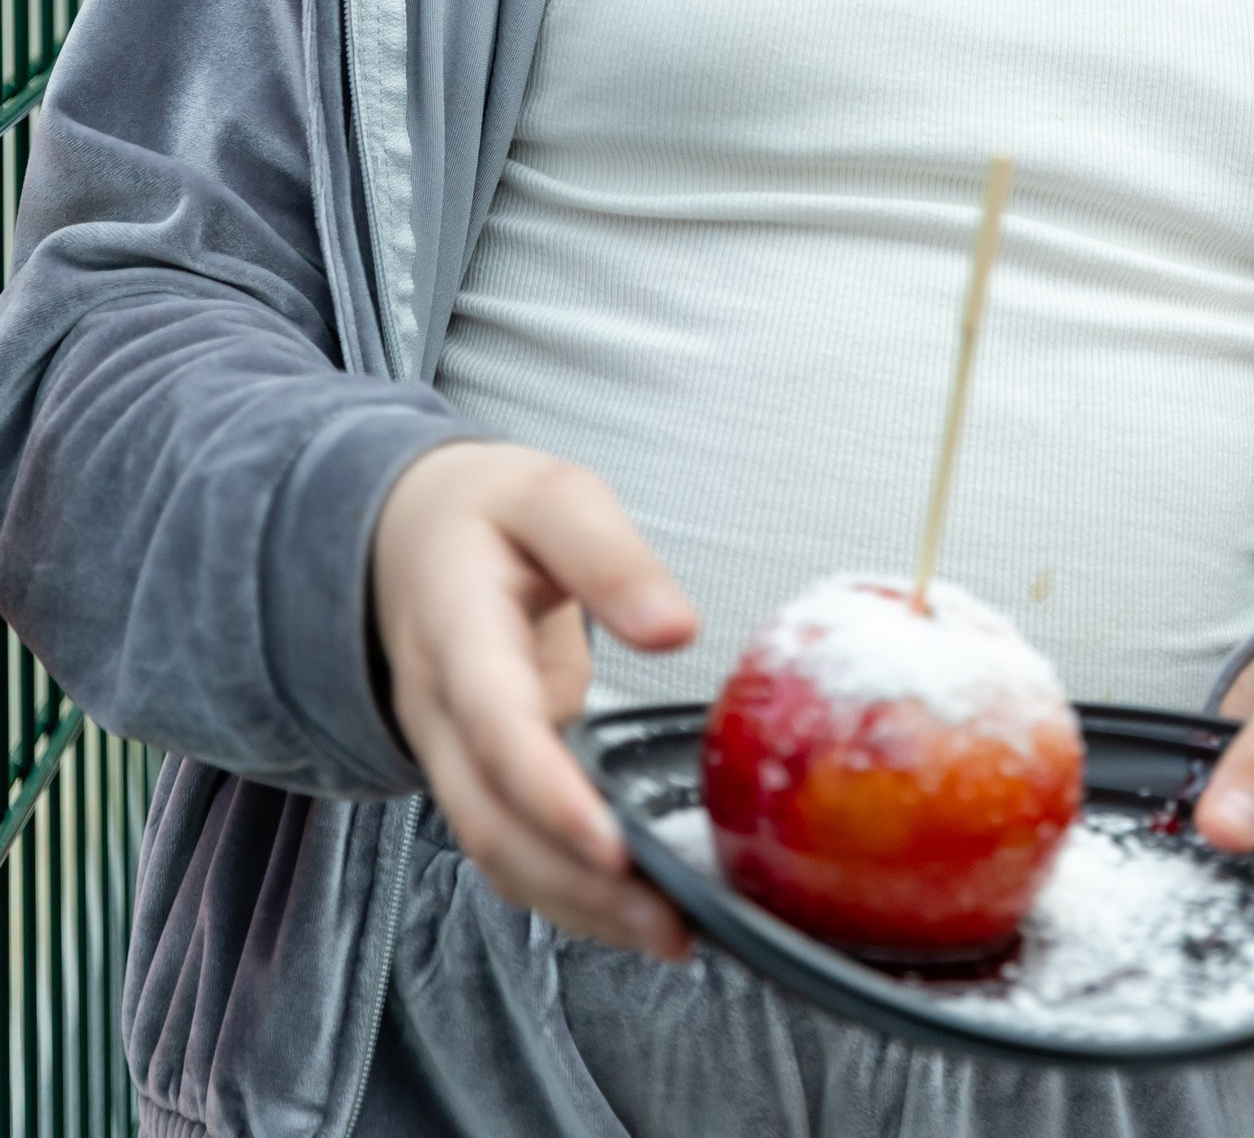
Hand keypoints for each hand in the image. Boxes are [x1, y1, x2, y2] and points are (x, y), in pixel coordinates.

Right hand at [372, 440, 699, 957]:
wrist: (400, 535)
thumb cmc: (488, 515)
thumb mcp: (551, 496)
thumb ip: (609, 557)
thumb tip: (677, 630)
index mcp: (455, 627)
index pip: (492, 721)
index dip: (546, 790)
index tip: (611, 844)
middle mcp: (439, 709)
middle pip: (491, 819)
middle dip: (575, 881)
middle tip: (669, 919)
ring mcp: (450, 754)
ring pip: (497, 853)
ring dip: (578, 906)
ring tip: (672, 934)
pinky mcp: (478, 777)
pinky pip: (512, 850)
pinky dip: (568, 893)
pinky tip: (637, 914)